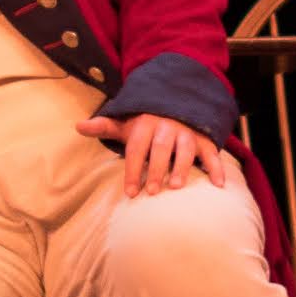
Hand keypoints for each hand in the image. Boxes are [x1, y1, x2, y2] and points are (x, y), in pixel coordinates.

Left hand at [75, 113, 225, 197]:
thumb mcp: (126, 123)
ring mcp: (187, 132)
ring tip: (176, 186)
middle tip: (152, 191)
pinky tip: (218, 185)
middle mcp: (167, 126)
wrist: (176, 104)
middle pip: (161, 148)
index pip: (136, 147)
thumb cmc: (146, 123)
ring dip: (182, 167)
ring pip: (185, 149)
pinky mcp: (204, 139)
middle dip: (156, 169)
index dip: (132, 169)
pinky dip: (217, 168)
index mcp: (146, 124)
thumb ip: (104, 126)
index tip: (130, 192)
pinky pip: (212, 153)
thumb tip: (78, 126)